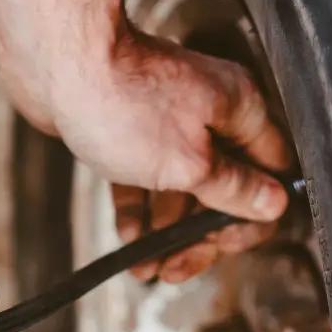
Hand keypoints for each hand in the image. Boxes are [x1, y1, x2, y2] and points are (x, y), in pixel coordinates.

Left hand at [10, 31, 291, 281]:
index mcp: (241, 113)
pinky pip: (143, 177)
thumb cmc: (123, 104)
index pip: (268, 177)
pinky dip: (139, 209)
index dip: (250, 218)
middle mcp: (211, 114)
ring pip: (181, 187)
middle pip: (224, 188)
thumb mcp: (188, 163)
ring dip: (167, 232)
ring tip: (146, 270)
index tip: (220, 246)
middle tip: (175, 270)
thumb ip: (233, 188)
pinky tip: (128, 241)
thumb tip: (275, 205)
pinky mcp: (128, 129)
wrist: (56, 61)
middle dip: (201, 236)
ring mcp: (167, 121)